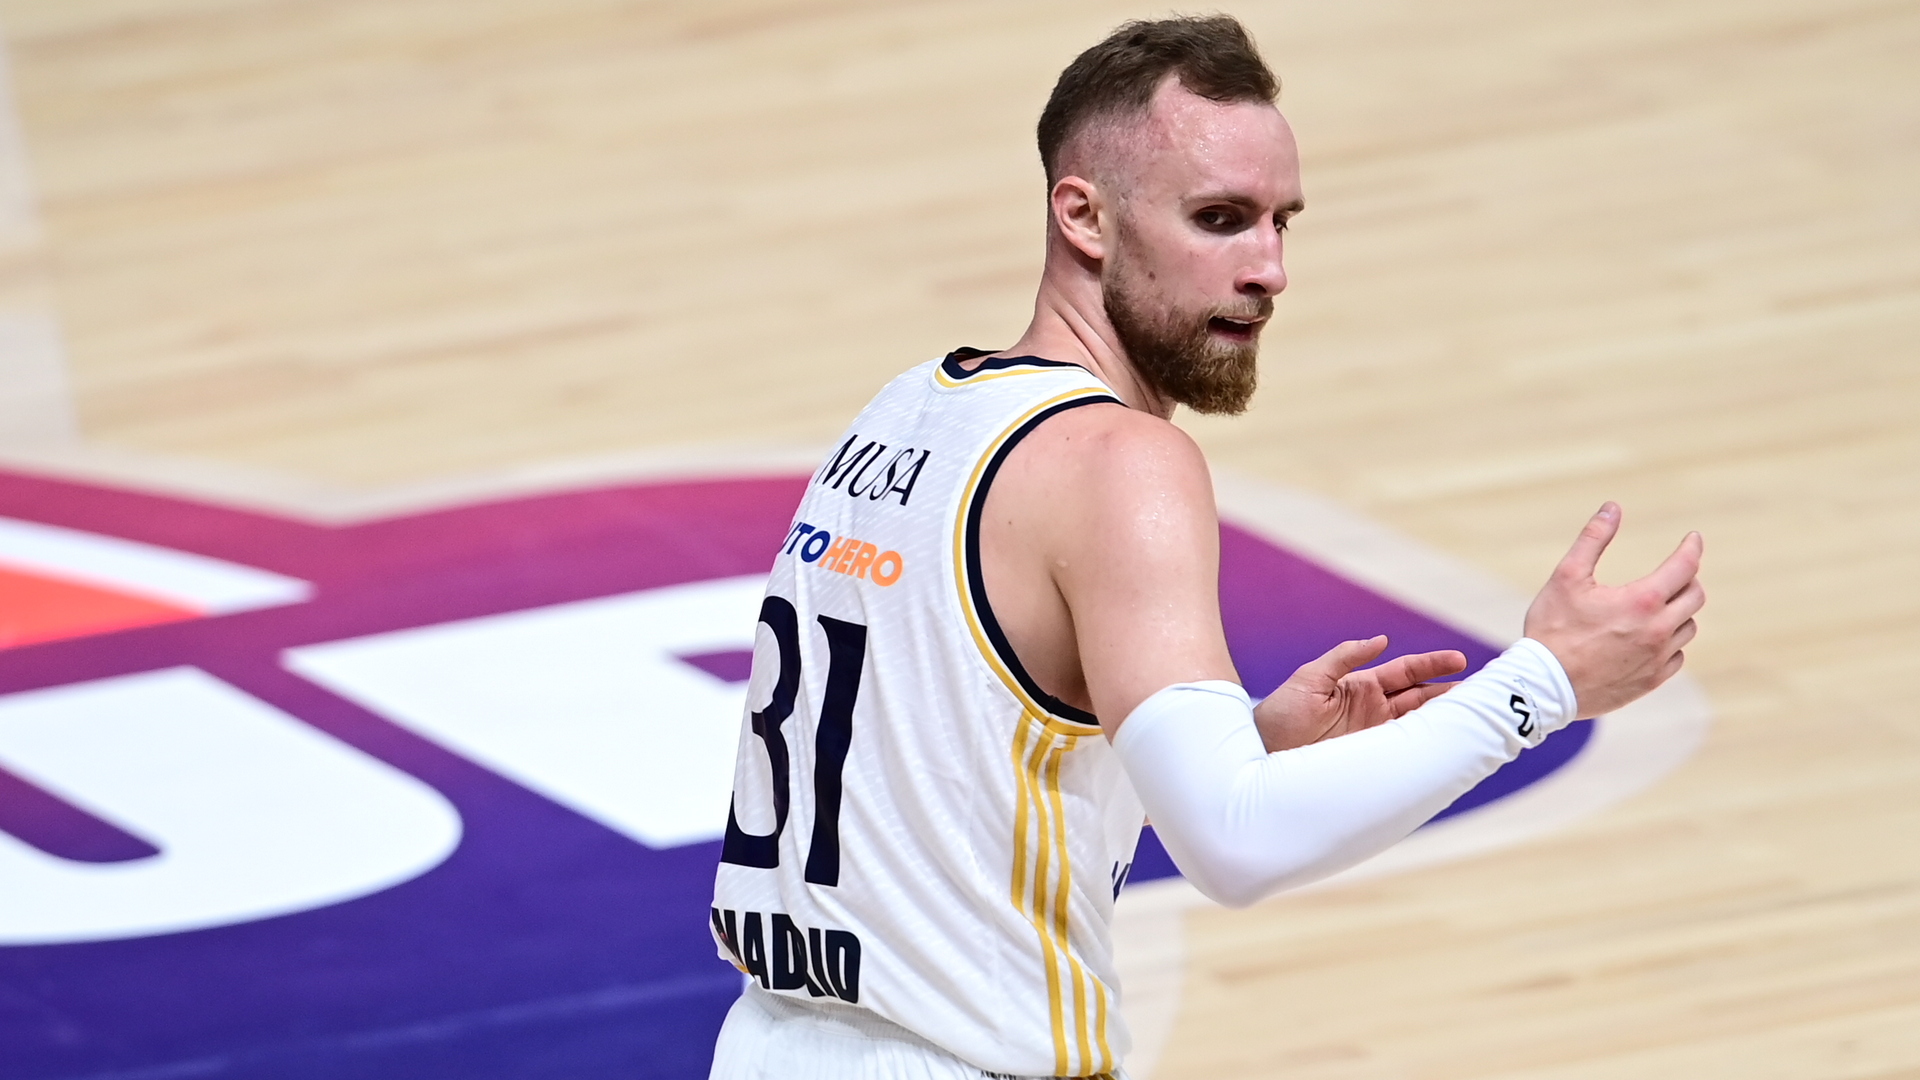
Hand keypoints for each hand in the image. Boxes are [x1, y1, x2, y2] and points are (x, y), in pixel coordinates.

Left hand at [1252, 636, 1467, 752]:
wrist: (1261, 755)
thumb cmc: (1281, 714)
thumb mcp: (1310, 678)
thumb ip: (1345, 657)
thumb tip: (1381, 640)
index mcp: (1362, 686)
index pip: (1406, 672)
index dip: (1433, 666)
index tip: (1460, 660)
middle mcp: (1373, 710)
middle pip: (1421, 697)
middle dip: (1450, 692)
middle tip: (1483, 688)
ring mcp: (1374, 736)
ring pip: (1419, 723)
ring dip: (1445, 718)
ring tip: (1474, 712)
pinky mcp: (1371, 759)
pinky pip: (1405, 751)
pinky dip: (1426, 747)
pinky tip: (1446, 744)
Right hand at [1523, 502, 1704, 717]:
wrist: (1544, 687)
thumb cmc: (1552, 630)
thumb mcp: (1566, 577)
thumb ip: (1593, 539)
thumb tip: (1612, 508)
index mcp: (1642, 601)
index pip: (1685, 566)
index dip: (1692, 547)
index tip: (1693, 538)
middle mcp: (1658, 630)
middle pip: (1695, 597)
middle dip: (1688, 579)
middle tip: (1674, 572)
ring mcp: (1658, 658)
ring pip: (1688, 628)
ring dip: (1679, 612)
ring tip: (1657, 606)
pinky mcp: (1652, 681)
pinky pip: (1677, 657)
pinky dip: (1670, 642)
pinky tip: (1650, 638)